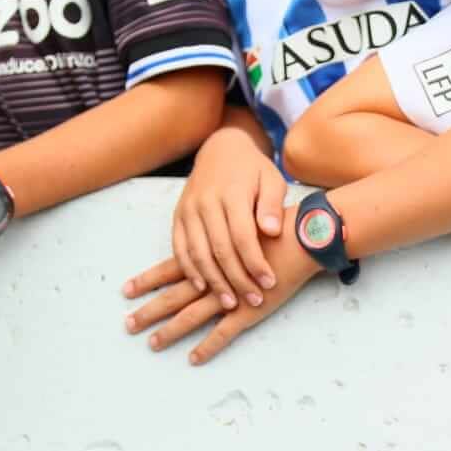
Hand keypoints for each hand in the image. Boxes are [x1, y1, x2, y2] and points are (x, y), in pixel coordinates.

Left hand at [123, 208, 322, 364]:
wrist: (301, 237)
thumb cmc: (271, 226)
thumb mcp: (238, 225)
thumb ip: (221, 234)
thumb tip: (205, 239)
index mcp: (207, 255)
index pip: (169, 270)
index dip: (147, 280)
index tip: (126, 289)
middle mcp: (212, 277)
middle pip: (173, 296)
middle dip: (148, 310)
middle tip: (127, 324)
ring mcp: (229, 296)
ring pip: (191, 317)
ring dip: (170, 331)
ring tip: (150, 343)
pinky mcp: (249, 311)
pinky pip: (224, 333)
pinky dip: (208, 347)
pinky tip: (193, 358)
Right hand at [167, 127, 286, 312]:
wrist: (221, 148)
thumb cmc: (252, 169)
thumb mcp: (271, 179)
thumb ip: (271, 205)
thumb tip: (272, 231)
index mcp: (231, 193)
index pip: (243, 236)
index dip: (255, 263)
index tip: (269, 283)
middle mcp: (205, 202)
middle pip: (220, 249)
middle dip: (237, 279)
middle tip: (254, 300)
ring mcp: (188, 209)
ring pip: (198, 252)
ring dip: (214, 281)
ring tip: (231, 302)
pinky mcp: (178, 216)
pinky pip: (179, 248)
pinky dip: (189, 269)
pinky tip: (202, 287)